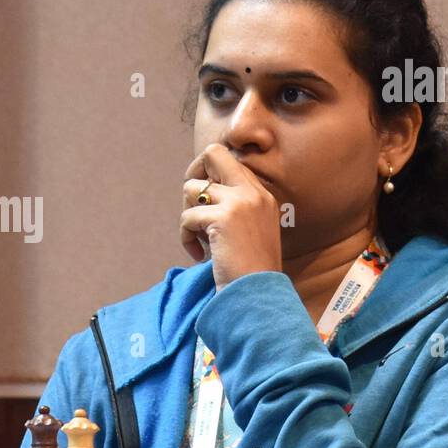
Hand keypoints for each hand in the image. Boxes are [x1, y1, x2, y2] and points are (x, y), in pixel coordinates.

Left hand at [180, 143, 282, 290]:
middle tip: (192, 207)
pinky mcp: (223, 218)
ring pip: (191, 189)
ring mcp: (239, 202)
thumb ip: (231, 207)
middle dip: (192, 175)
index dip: (207, 174)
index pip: (228, 160)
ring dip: (188, 216)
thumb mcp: (248, 230)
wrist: (258, 294)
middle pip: (212, 153)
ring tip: (200, 240)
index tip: (201, 200)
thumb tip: (198, 191)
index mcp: (261, 194)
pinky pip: (187, 218)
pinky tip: (199, 255)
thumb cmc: (249, 270)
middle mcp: (253, 192)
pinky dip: (186, 238)